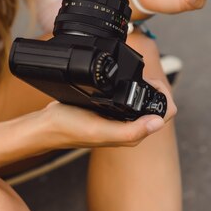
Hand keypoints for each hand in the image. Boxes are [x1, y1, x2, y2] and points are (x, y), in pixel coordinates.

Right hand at [40, 89, 172, 149]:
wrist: (47, 126)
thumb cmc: (70, 129)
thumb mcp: (100, 129)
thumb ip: (130, 130)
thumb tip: (158, 123)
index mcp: (132, 134)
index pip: (164, 115)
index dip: (163, 96)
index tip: (150, 83)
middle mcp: (129, 128)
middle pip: (156, 106)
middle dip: (155, 88)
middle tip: (142, 76)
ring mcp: (120, 119)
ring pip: (143, 101)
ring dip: (144, 86)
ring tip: (135, 75)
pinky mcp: (110, 111)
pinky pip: (129, 98)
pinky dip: (131, 87)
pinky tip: (122, 81)